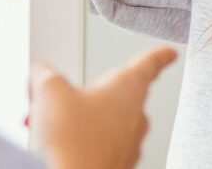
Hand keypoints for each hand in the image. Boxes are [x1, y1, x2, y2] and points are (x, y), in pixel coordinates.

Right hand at [28, 47, 178, 168]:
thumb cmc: (74, 140)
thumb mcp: (50, 91)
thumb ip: (45, 75)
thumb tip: (41, 76)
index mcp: (127, 89)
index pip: (148, 65)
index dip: (158, 56)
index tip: (170, 53)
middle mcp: (135, 118)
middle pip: (117, 97)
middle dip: (90, 97)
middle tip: (63, 100)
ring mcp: (128, 146)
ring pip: (105, 125)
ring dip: (80, 123)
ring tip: (51, 129)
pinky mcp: (116, 166)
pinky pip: (98, 149)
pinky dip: (79, 146)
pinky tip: (57, 149)